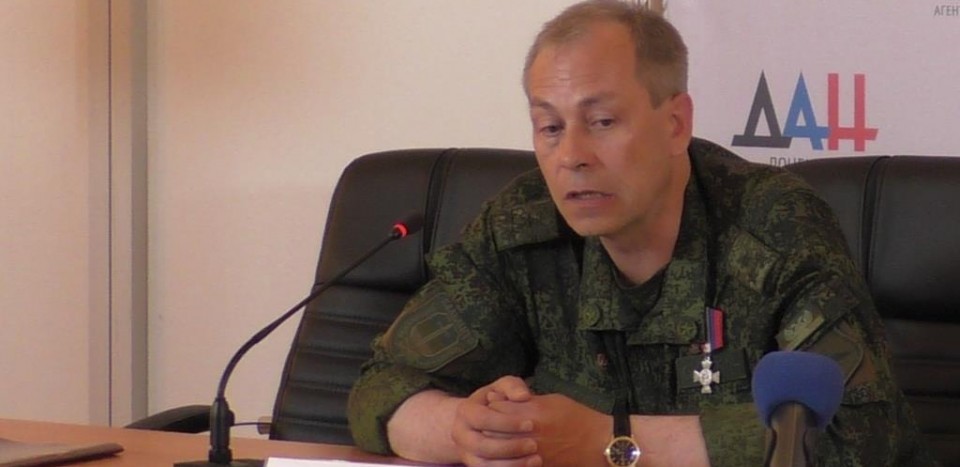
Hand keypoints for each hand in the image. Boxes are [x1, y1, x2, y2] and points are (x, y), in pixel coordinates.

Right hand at [451, 376, 541, 466]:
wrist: (480, 423)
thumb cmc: (496, 402)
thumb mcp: (502, 388)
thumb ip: (513, 387)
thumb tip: (523, 396)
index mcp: (465, 412)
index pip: (483, 418)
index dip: (507, 422)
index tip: (531, 424)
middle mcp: (460, 435)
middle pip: (482, 446)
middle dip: (510, 447)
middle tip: (534, 445)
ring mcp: (466, 454)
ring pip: (485, 466)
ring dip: (512, 465)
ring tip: (537, 460)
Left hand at [490, 393, 609, 466]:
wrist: (597, 442)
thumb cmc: (577, 416)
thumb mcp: (552, 400)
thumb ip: (528, 400)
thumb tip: (508, 399)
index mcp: (531, 413)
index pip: (496, 408)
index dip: (493, 405)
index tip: (495, 405)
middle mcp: (527, 433)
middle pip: (491, 430)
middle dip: (489, 425)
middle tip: (491, 423)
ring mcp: (530, 452)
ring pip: (498, 449)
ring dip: (495, 443)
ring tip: (498, 438)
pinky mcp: (536, 466)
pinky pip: (512, 462)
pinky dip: (507, 457)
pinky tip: (511, 452)